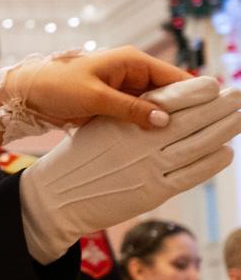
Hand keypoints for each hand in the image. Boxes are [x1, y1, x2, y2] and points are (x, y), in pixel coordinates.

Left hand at [0, 47, 192, 136]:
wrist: (26, 94)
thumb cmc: (56, 86)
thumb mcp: (94, 97)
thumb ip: (130, 108)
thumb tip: (165, 120)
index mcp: (132, 61)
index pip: (176, 78)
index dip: (197, 95)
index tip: (216, 113)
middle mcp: (133, 73)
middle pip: (171, 94)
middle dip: (185, 112)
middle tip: (208, 133)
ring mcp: (125, 89)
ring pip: (157, 107)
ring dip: (167, 122)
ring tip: (188, 143)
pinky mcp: (116, 105)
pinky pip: (141, 116)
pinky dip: (149, 128)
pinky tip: (160, 145)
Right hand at [18, 78, 240, 262]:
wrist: (58, 195)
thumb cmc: (79, 157)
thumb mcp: (100, 126)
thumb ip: (130, 114)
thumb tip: (165, 103)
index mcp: (124, 121)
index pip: (168, 100)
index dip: (195, 91)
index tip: (216, 84)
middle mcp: (139, 142)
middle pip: (190, 120)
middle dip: (219, 107)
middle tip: (239, 95)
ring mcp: (148, 167)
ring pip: (198, 145)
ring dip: (224, 130)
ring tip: (240, 118)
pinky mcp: (153, 191)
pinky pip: (191, 174)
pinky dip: (211, 163)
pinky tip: (226, 152)